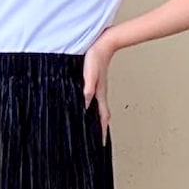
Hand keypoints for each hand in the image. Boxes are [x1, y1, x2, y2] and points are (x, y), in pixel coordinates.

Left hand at [83, 30, 115, 144]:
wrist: (104, 44)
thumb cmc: (96, 58)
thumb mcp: (90, 74)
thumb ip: (88, 89)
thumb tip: (85, 104)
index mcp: (99, 94)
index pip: (102, 118)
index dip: (101, 131)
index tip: (101, 144)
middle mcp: (100, 94)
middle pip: (102, 116)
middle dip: (100, 129)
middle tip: (98, 141)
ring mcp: (99, 89)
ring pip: (99, 109)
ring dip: (97, 120)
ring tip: (92, 129)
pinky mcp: (96, 84)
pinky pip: (95, 101)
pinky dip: (93, 109)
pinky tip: (87, 109)